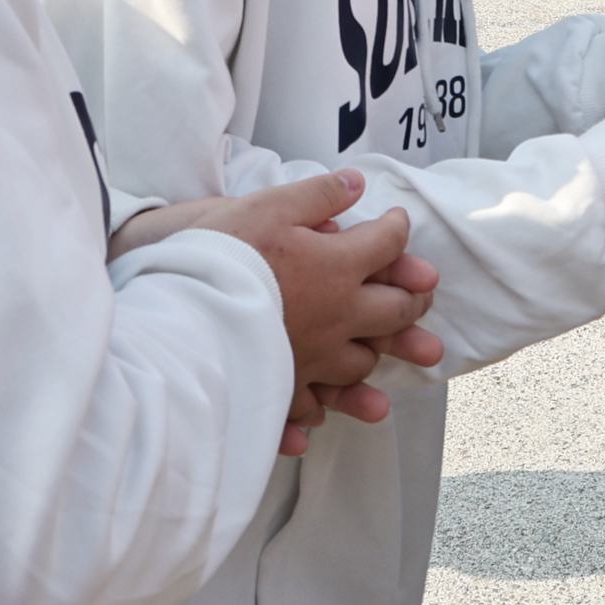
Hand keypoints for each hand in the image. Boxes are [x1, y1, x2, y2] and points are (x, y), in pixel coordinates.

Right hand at [153, 172, 446, 452]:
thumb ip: (318, 195)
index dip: (397, 229)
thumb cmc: (223, 255)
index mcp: (338, 268)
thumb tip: (356, 183)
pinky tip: (315, 421)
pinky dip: (315, 413)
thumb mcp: (269, 206)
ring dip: (372, 360)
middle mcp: (337, 318)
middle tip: (424, 295)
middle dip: (414, 300)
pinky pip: (308, 409)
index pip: (387, 245)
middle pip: (394, 312)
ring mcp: (313, 359)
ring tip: (379, 362)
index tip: (397, 223)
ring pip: (360, 365)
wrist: (180, 312)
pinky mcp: (283, 389)